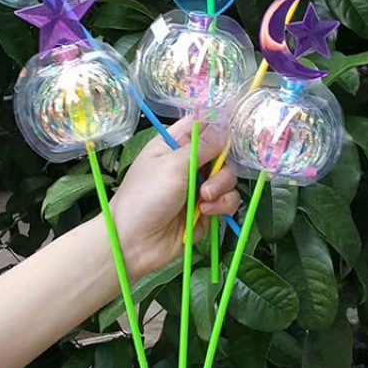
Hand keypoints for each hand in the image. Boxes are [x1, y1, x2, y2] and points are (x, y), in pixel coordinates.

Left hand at [111, 118, 240, 279]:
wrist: (135, 243)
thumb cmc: (144, 197)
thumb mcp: (172, 166)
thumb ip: (203, 146)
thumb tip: (225, 126)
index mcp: (175, 144)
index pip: (202, 124)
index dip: (218, 125)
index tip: (232, 129)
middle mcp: (189, 162)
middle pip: (221, 151)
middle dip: (222, 163)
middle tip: (209, 177)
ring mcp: (199, 186)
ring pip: (228, 177)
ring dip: (221, 186)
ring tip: (204, 199)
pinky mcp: (208, 209)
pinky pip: (229, 200)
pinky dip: (222, 204)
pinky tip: (206, 211)